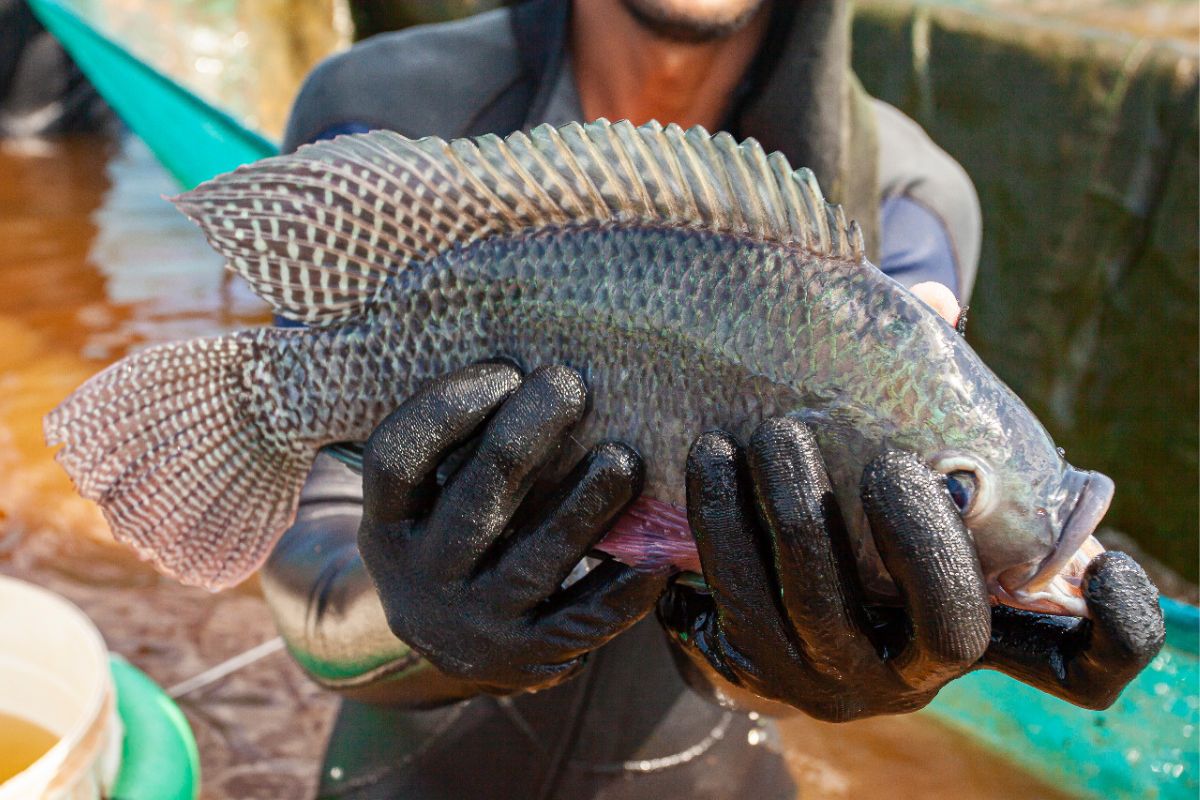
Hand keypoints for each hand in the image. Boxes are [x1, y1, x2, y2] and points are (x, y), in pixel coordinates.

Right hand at [358, 362, 665, 694]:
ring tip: (624, 458)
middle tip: (570, 385)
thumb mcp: (430, 500)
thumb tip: (527, 357)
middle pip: (473, 499)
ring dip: (584, 505)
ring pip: (534, 560)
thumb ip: (458, 445)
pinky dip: (624, 590)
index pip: (396, 459)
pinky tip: (661, 557)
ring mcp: (475, 622)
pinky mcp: (529, 657)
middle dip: (525, 436)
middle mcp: (422, 577)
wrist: (456, 649)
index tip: (505, 369)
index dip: (445, 409)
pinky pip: (582, 622)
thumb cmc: (458, 537)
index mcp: (388, 525)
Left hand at [657, 418, 1163, 720]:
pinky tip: (704, 462)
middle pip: (945, 627)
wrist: (750, 587)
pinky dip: (715, 533)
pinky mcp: (751, 671)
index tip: (1103, 564)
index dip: (1113, 632)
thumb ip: (925, 394)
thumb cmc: (847, 511)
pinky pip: (731, 613)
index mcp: (972, 624)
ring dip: (786, 520)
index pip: (1082, 667)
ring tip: (747, 438)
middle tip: (853, 449)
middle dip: (919, 537)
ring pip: (813, 616)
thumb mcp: (895, 463)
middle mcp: (911, 672)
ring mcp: (829, 680)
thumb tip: (933, 300)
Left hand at [658, 418, 990, 720]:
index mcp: (929, 658)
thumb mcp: (936, 556)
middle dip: (797, 508)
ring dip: (727, 513)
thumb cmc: (898, 563)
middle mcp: (861, 685)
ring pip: (749, 601)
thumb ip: (959, 524)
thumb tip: (977, 458)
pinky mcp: (732, 663)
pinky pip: (699, 599)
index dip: (923, 550)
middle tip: (781, 431)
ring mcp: (790, 679)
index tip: (894, 463)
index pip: (946, 628)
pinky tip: (688, 474)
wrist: (813, 635)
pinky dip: (699, 531)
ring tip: (715, 445)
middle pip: (820, 604)